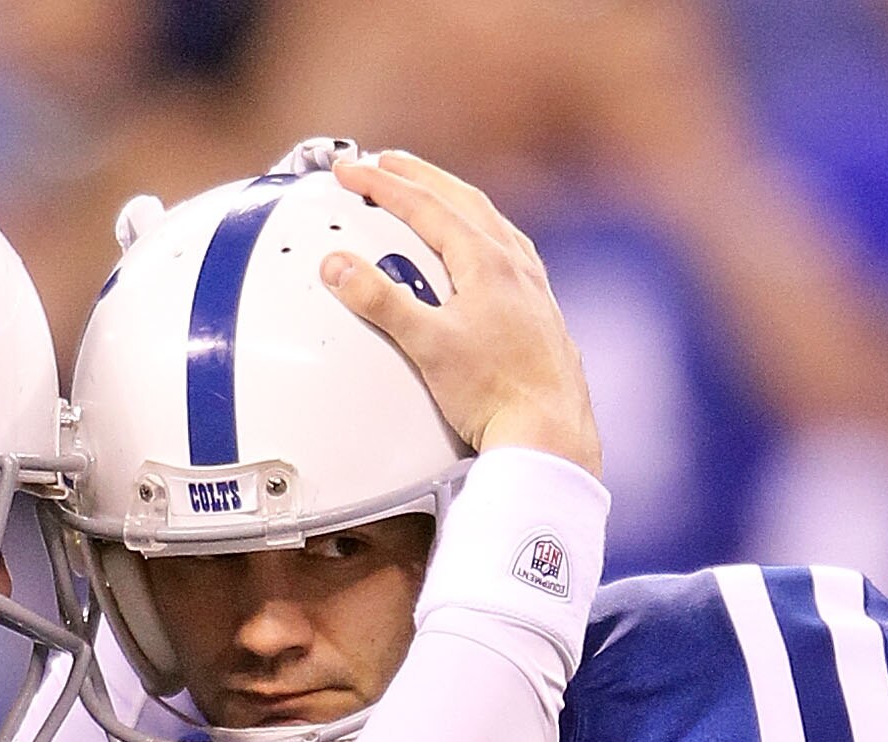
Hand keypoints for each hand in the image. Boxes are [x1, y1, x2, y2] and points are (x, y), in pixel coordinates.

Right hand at [323, 151, 601, 478]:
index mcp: (486, 261)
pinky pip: (508, 251)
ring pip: (490, 222)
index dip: (382, 184)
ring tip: (429, 193)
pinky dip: (482, 233)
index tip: (351, 170)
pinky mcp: (540, 310)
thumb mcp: (427, 345)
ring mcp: (532, 286)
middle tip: (385, 162)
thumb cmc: (495, 394)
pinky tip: (479, 249)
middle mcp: (514, 265)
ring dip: (453, 200)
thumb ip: (380, 302)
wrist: (549, 431)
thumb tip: (338, 267)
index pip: (425, 205)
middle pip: (461, 200)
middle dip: (419, 176)